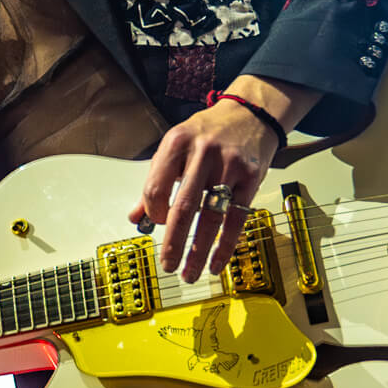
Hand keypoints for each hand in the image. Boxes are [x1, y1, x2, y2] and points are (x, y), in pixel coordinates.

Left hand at [130, 99, 281, 279]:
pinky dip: (225, 245)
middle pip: (184, 206)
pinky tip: (216, 262)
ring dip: (198, 250)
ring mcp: (230, 165)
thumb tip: (136, 218)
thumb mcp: (175, 147)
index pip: (156, 187)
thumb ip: (156, 181)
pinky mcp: (252, 177)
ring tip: (190, 272)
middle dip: (173, 241)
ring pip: (211, 216)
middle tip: (167, 265)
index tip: (154, 224)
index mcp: (177, 142)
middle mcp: (203, 153)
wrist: (250, 114)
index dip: (153, 212)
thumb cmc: (207, 133)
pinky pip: (237, 219)